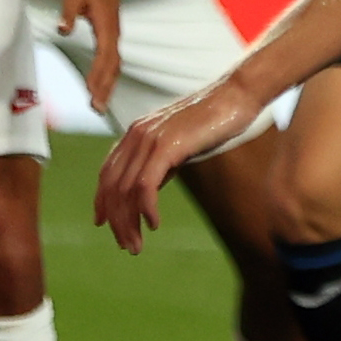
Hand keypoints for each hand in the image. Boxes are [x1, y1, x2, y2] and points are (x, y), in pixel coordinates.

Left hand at [60, 0, 123, 110]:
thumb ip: (68, 14)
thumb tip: (63, 30)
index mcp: (107, 26)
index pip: (105, 57)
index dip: (99, 76)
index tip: (92, 93)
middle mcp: (114, 33)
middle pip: (113, 66)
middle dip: (106, 88)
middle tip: (98, 109)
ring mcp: (113, 34)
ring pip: (114, 64)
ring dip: (108, 85)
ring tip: (99, 104)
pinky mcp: (110, 34)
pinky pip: (111, 59)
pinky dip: (107, 75)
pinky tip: (100, 85)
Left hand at [95, 76, 265, 252]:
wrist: (238, 94)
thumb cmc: (217, 118)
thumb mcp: (181, 143)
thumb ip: (161, 163)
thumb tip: (147, 190)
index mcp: (136, 132)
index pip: (107, 174)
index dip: (102, 202)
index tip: (104, 225)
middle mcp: (136, 135)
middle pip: (112, 187)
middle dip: (116, 222)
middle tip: (128, 246)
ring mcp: (149, 139)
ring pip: (125, 191)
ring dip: (128, 223)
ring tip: (137, 245)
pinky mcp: (166, 146)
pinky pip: (145, 185)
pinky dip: (145, 209)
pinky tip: (154, 224)